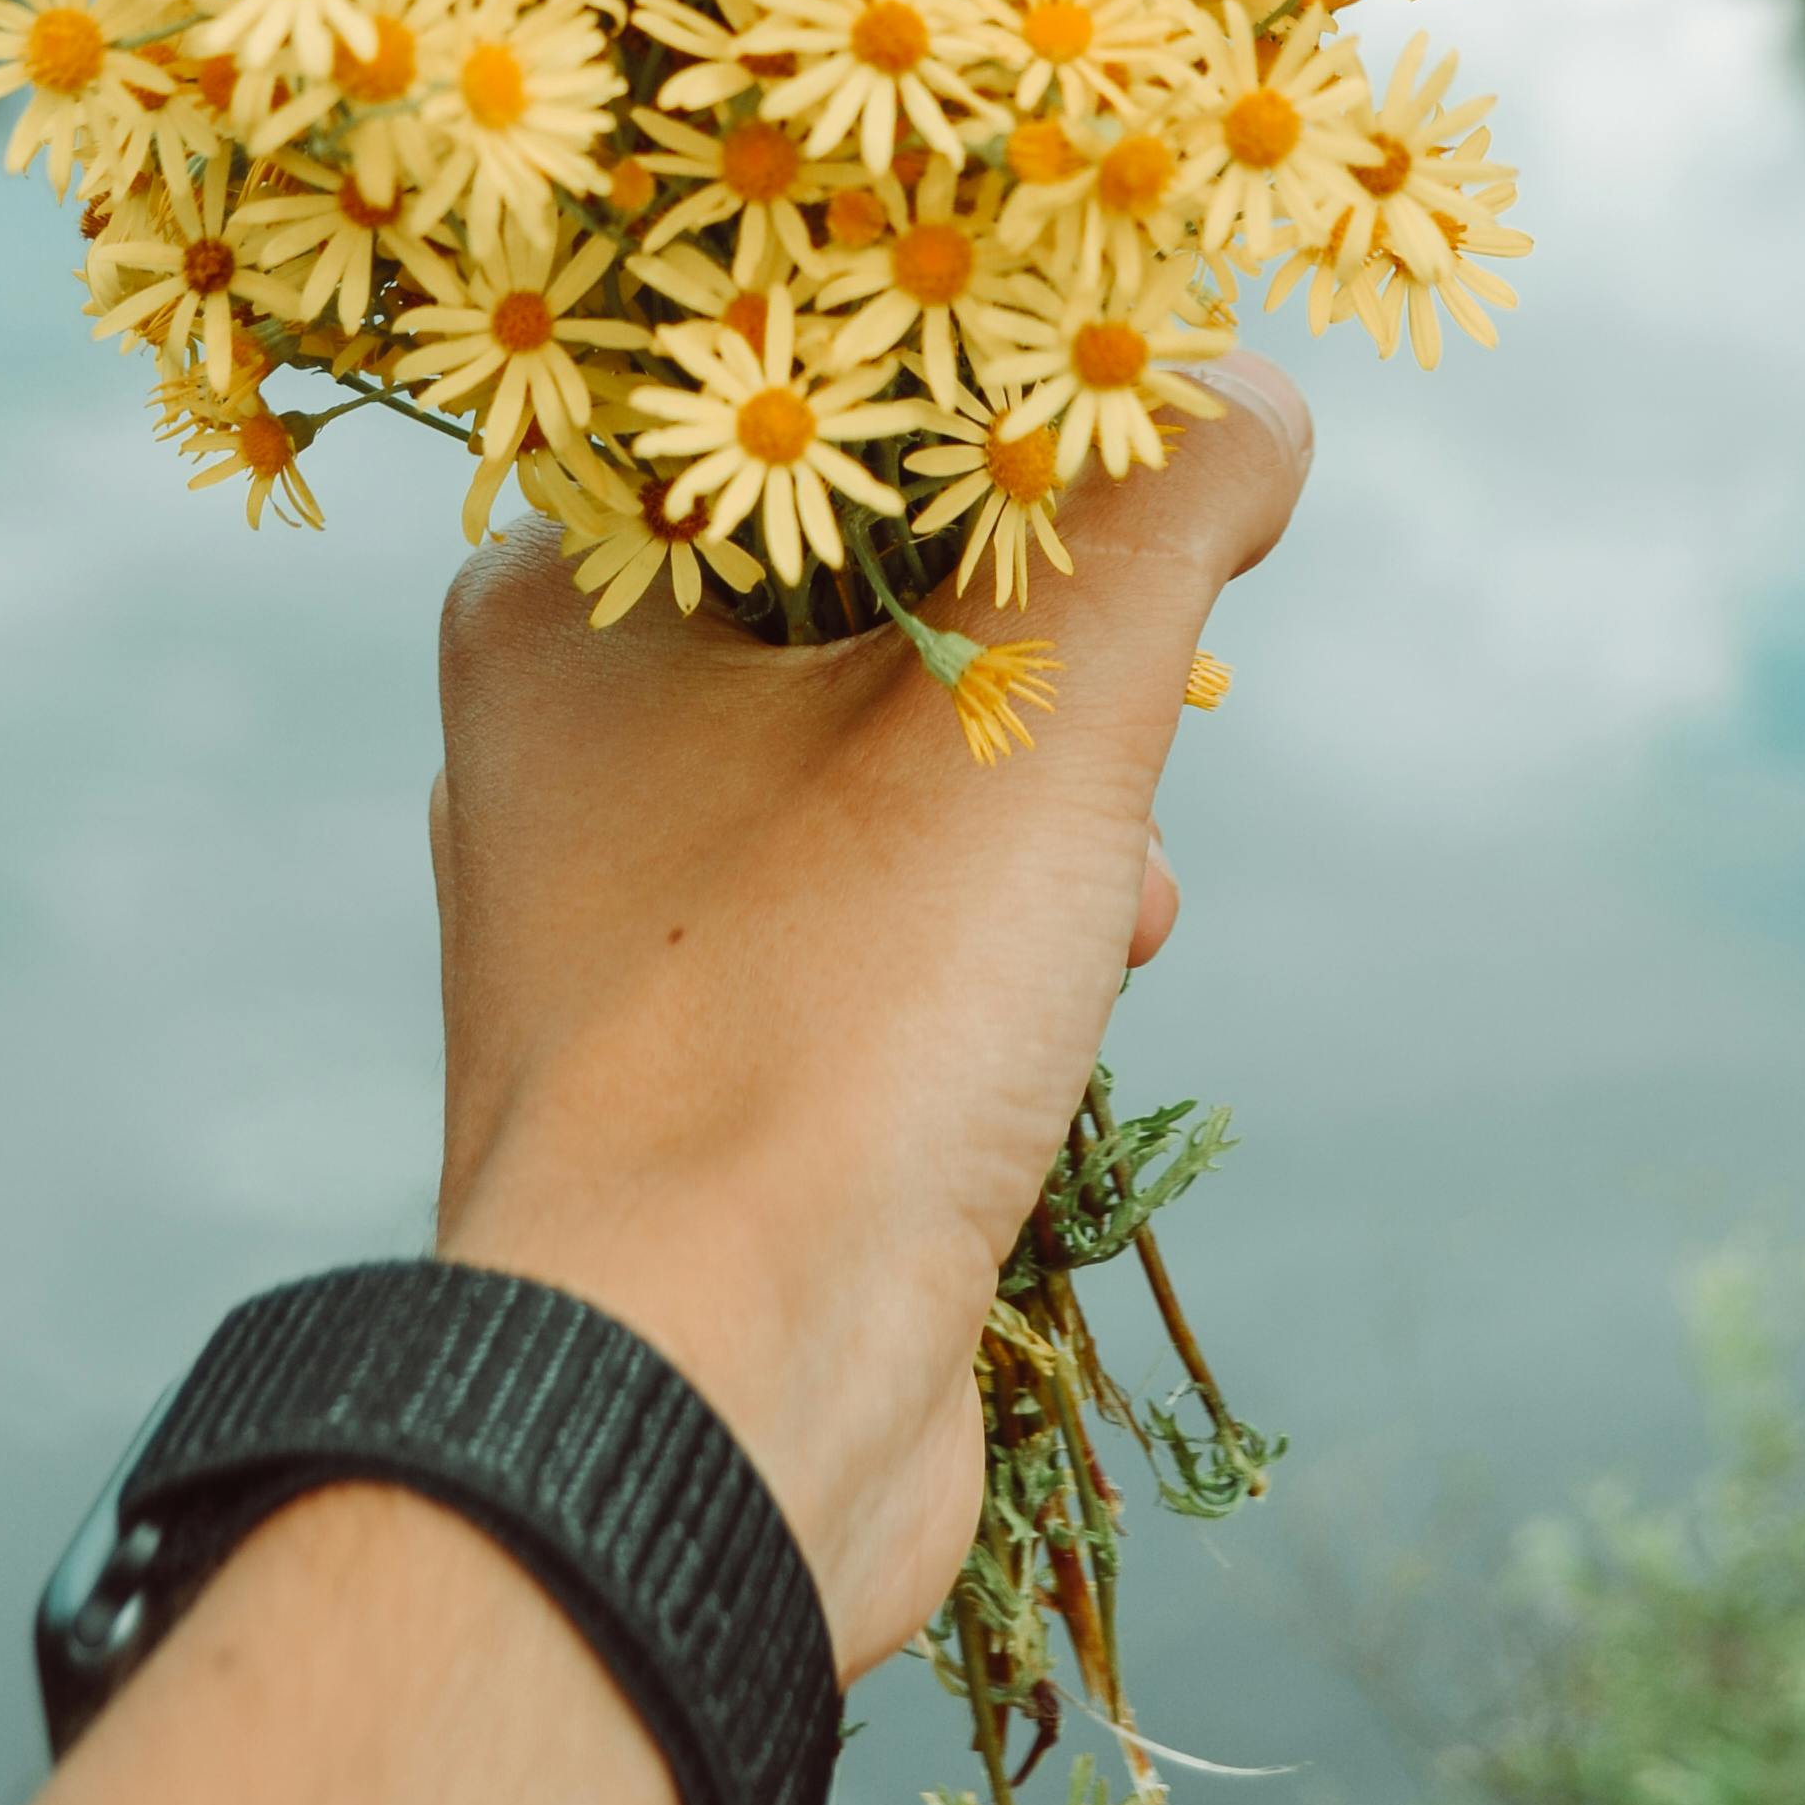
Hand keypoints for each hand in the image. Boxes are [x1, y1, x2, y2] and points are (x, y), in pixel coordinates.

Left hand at [430, 349, 1314, 1674]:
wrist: (711, 1415)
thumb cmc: (829, 1018)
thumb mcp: (1040, 706)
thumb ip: (1154, 504)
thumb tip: (1249, 389)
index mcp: (554, 613)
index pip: (789, 431)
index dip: (985, 437)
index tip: (1128, 468)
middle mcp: (559, 757)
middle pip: (861, 604)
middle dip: (1041, 654)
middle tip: (1138, 694)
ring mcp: (625, 930)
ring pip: (891, 777)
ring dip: (1043, 805)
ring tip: (1106, 879)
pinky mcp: (709, 1072)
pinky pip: (882, 931)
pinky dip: (998, 940)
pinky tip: (1078, 989)